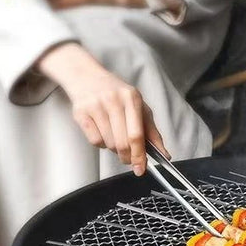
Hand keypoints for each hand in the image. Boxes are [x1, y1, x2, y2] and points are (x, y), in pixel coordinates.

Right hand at [37, 43, 168, 174]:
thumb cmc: (116, 94)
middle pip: (122, 143)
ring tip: (114, 135)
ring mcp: (96, 106)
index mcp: (132, 98)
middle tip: (128, 158)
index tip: (141, 168)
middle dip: (127, 156)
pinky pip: (95, 141)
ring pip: (109, 144)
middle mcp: (114, 101)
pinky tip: (102, 131)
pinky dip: (101, 143)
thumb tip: (164, 154)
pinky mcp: (81, 113)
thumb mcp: (139, 107)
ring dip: (114, 148)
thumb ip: (152, 131)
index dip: (140, 155)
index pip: (137, 135)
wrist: (86, 76)